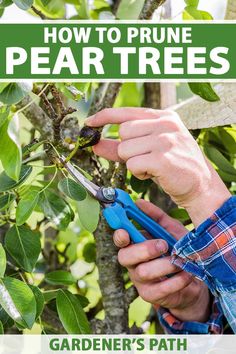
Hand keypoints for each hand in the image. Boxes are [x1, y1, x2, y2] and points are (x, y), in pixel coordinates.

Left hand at [86, 108, 229, 225]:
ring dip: (133, 163)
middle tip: (144, 158)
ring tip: (151, 166)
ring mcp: (165, 140)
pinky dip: (138, 172)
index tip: (89, 122)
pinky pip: (132, 164)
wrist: (200, 185)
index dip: (104, 116)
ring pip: (125, 149)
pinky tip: (153, 173)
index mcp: (163, 117)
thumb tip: (96, 145)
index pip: (126, 112)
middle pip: (123, 132)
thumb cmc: (173, 165)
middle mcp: (165, 124)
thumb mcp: (151, 148)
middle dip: (126, 149)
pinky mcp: (162, 158)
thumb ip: (123, 144)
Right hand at [114, 199, 209, 322]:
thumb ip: (156, 216)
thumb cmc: (179, 250)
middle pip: (124, 257)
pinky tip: (187, 274)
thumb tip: (139, 202)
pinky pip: (160, 288)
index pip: (120, 240)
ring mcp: (140, 281)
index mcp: (135, 245)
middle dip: (143, 249)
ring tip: (181, 260)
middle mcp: (133, 263)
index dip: (119, 235)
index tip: (125, 231)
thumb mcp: (170, 230)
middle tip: (163, 244)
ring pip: (143, 272)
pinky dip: (177, 280)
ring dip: (165, 265)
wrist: (195, 280)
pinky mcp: (151, 295)